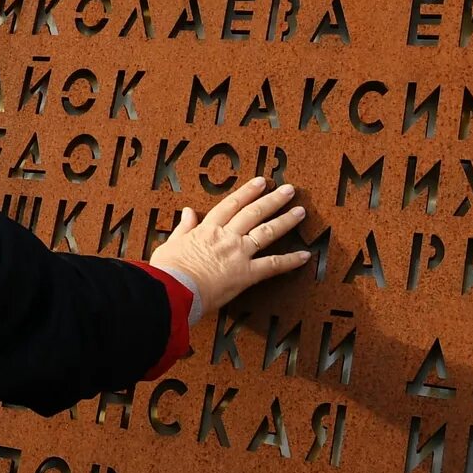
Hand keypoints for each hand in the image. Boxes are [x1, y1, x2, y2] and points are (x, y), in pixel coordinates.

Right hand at [149, 178, 308, 321]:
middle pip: (254, 213)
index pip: (231, 205)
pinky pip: (273, 265)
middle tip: (288, 190)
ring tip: (301, 212)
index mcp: (207, 229)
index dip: (248, 192)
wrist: (172, 291)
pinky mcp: (246, 274)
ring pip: (267, 232)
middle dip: (273, 199)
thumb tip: (188, 212)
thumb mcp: (170, 244)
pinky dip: (290, 261)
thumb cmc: (167, 272)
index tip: (261, 182)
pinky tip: (305, 255)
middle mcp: (226, 236)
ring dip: (286, 221)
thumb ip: (183, 228)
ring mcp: (238, 253)